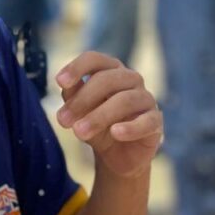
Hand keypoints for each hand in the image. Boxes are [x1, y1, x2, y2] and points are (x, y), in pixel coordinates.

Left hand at [55, 53, 161, 178]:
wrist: (118, 156)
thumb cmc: (98, 125)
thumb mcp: (79, 111)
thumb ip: (73, 96)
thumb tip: (67, 85)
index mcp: (110, 71)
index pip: (95, 59)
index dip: (77, 67)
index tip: (59, 82)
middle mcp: (131, 79)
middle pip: (108, 79)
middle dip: (83, 99)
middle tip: (63, 121)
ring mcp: (146, 99)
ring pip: (125, 100)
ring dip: (99, 116)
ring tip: (79, 133)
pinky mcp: (155, 122)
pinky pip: (147, 121)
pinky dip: (130, 127)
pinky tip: (115, 133)